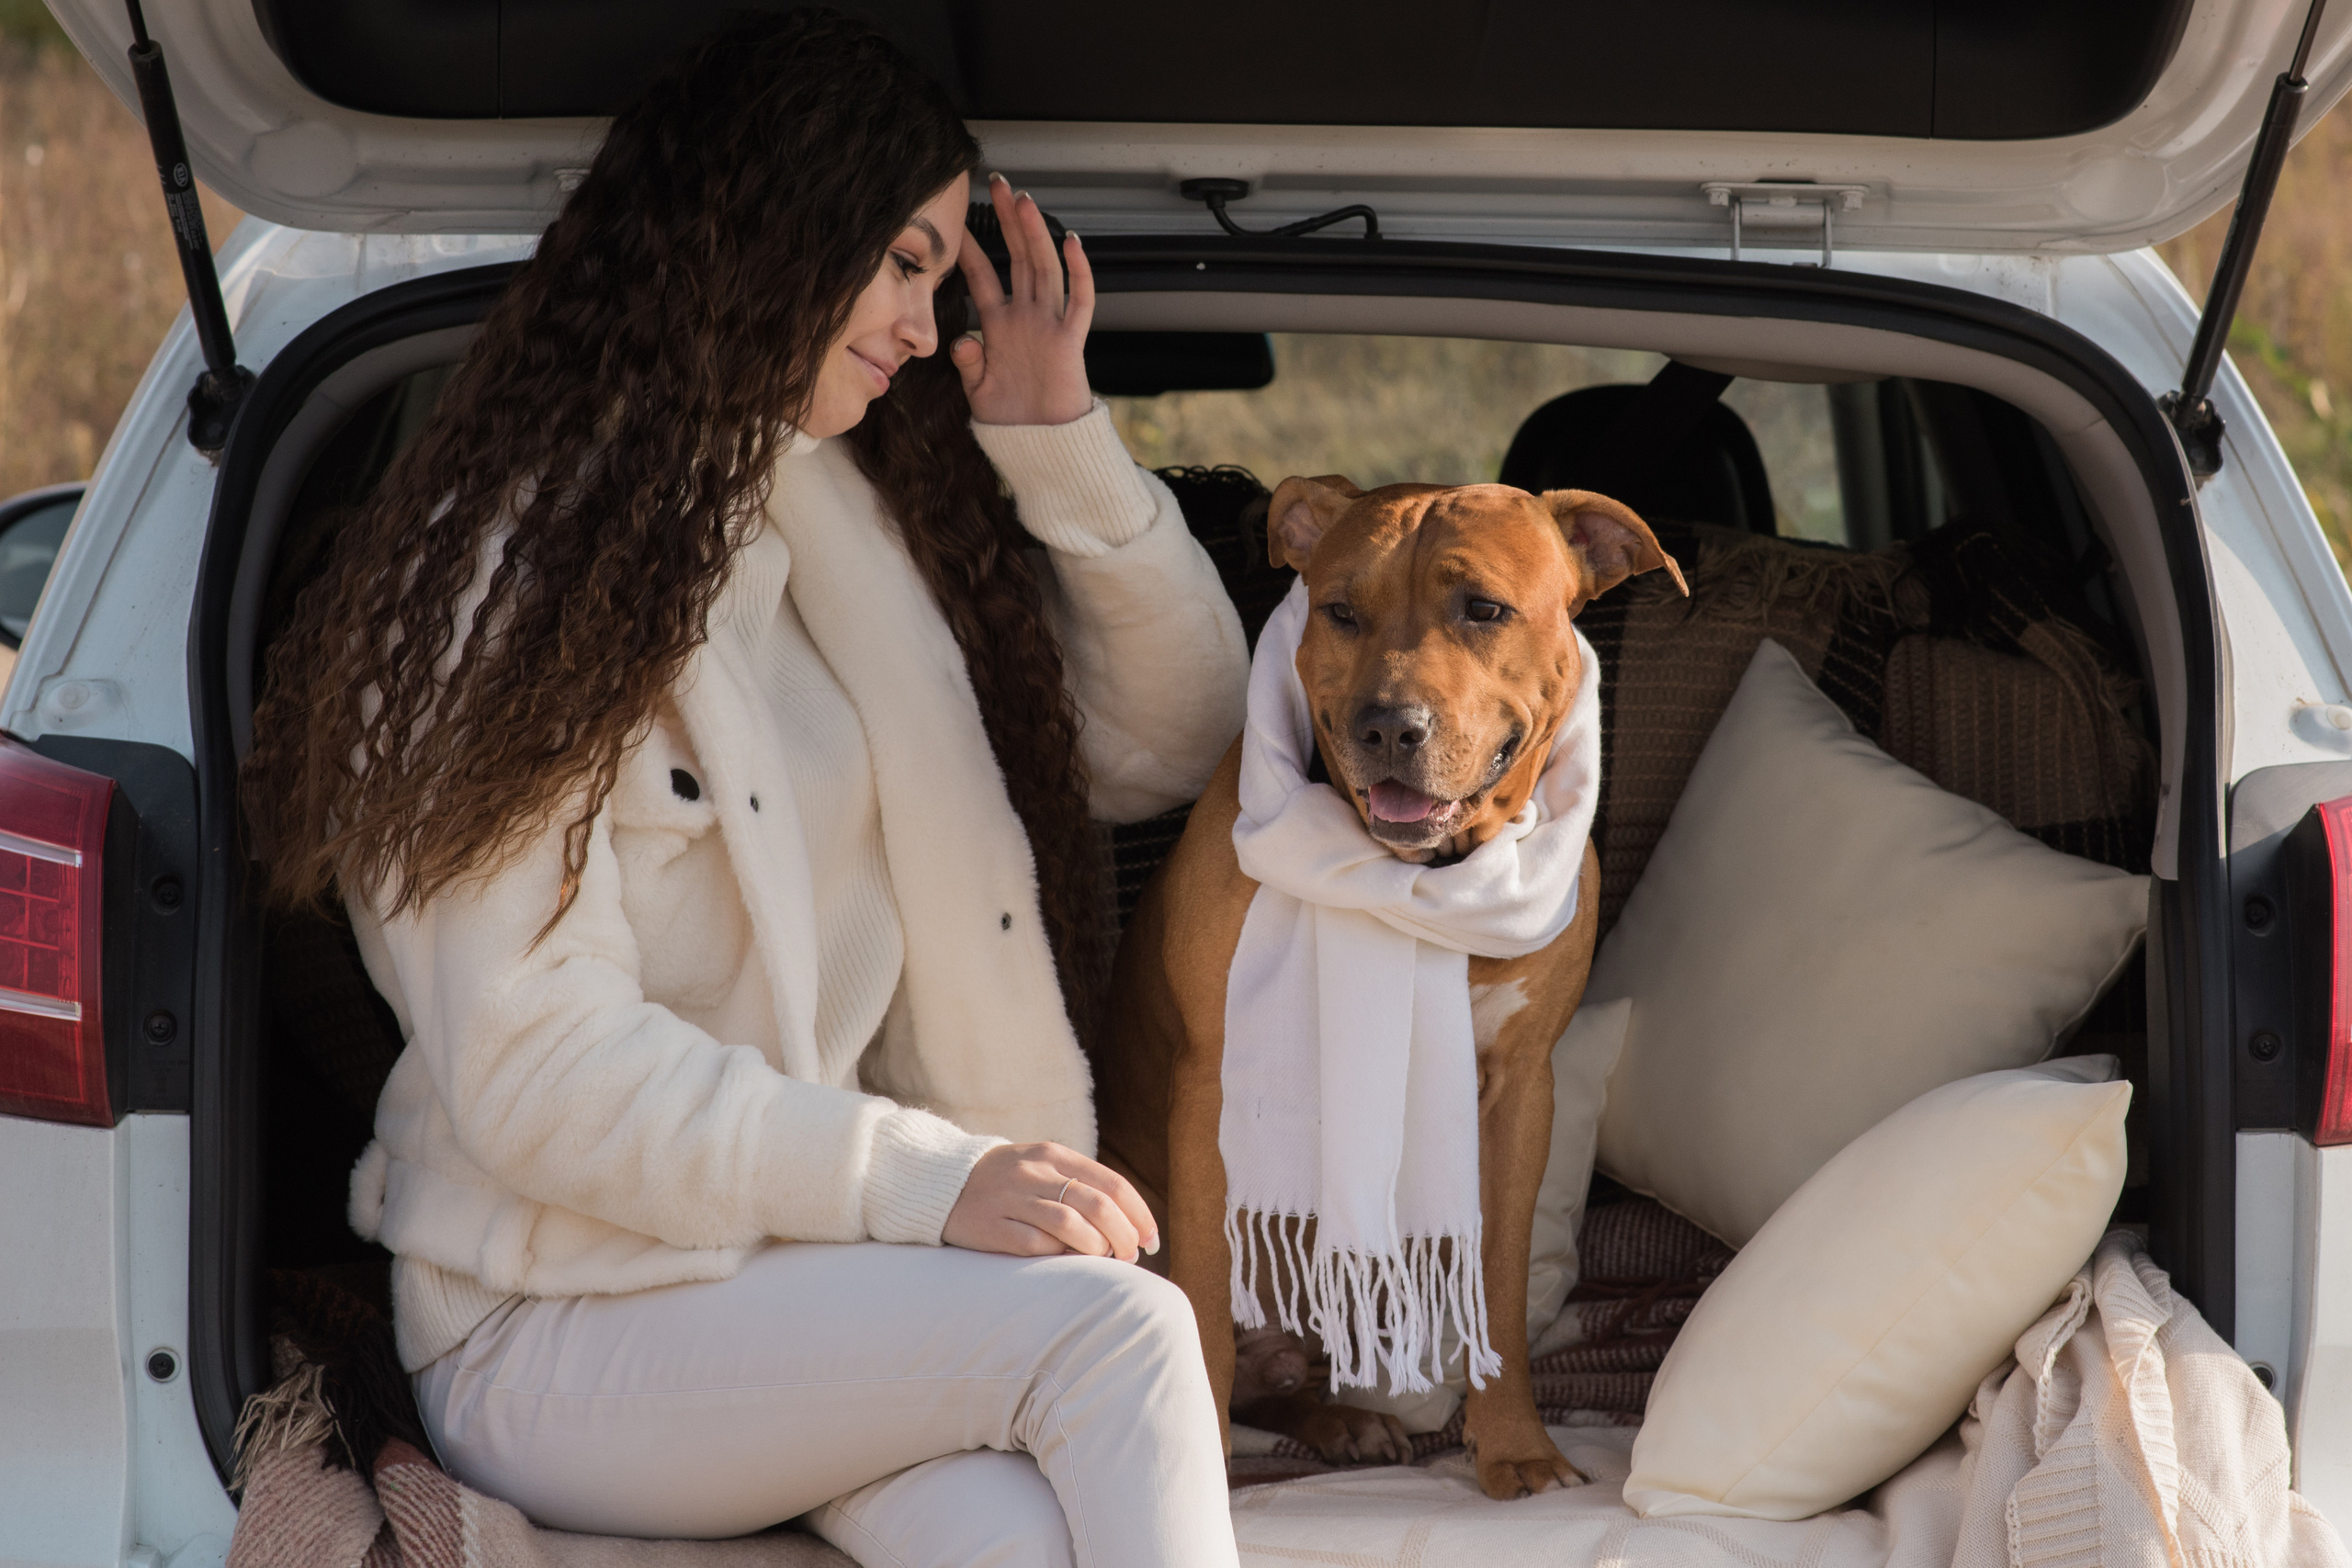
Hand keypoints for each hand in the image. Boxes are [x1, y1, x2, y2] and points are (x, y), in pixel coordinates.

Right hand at [942, 1141, 1159, 1260]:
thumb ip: (1082, 1186)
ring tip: (1102, 1259)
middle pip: (1097, 1205)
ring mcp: (1011, 1200)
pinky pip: (1035, 1245)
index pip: (1111, 1184)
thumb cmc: (1009, 1181)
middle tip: (1131, 1255)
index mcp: (1054, 1154)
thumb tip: (1131, 1224)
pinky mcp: (991, 1227)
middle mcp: (1035, 1173)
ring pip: (1070, 1225)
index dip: (1139, 1215)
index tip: (1152, 1240)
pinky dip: (1058, 1256)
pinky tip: (1066, 1263)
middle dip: (1124, 1236)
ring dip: (1096, 1249)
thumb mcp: (1044, 1167)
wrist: (943, 1182)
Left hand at [952, 173, 1093, 427]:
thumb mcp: (978, 390)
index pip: (983, 276)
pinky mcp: (1069, 343)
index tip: (957, 217)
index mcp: (1000, 327)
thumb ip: (968, 363)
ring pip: (1044, 270)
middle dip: (1008, 221)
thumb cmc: (1011, 423)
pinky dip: (1078, 273)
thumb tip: (961, 341)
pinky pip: (1078, 303)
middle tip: (999, 184)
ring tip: (1024, 200)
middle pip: (1018, 258)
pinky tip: (1072, 243)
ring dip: (1034, 235)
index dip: (970, 247)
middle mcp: (1025, 319)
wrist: (1042, 450)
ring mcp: (1048, 327)